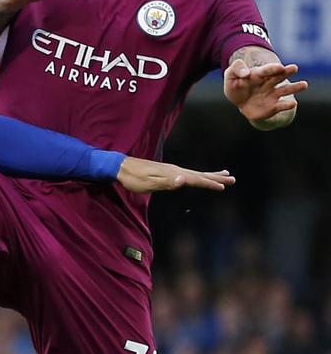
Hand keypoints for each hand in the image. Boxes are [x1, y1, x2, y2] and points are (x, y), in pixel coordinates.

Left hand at [116, 157, 234, 193]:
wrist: (120, 167)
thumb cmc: (133, 178)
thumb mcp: (148, 183)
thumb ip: (167, 182)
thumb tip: (183, 179)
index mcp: (173, 173)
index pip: (195, 179)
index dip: (209, 183)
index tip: (224, 186)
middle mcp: (175, 169)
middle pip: (199, 174)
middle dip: (216, 177)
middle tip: (233, 179)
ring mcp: (171, 169)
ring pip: (195, 172)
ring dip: (210, 174)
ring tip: (224, 174)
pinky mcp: (166, 171)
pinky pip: (188, 173)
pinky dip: (198, 174)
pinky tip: (197, 175)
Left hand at [223, 59, 307, 122]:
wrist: (241, 104)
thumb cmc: (236, 87)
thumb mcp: (230, 76)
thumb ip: (236, 69)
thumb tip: (246, 73)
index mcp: (259, 74)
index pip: (266, 70)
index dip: (272, 68)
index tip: (279, 67)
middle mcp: (269, 83)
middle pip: (279, 77)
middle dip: (286, 72)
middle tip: (294, 68)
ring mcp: (272, 95)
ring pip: (285, 90)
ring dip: (295, 87)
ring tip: (304, 84)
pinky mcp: (273, 106)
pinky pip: (281, 106)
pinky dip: (287, 105)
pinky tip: (293, 104)